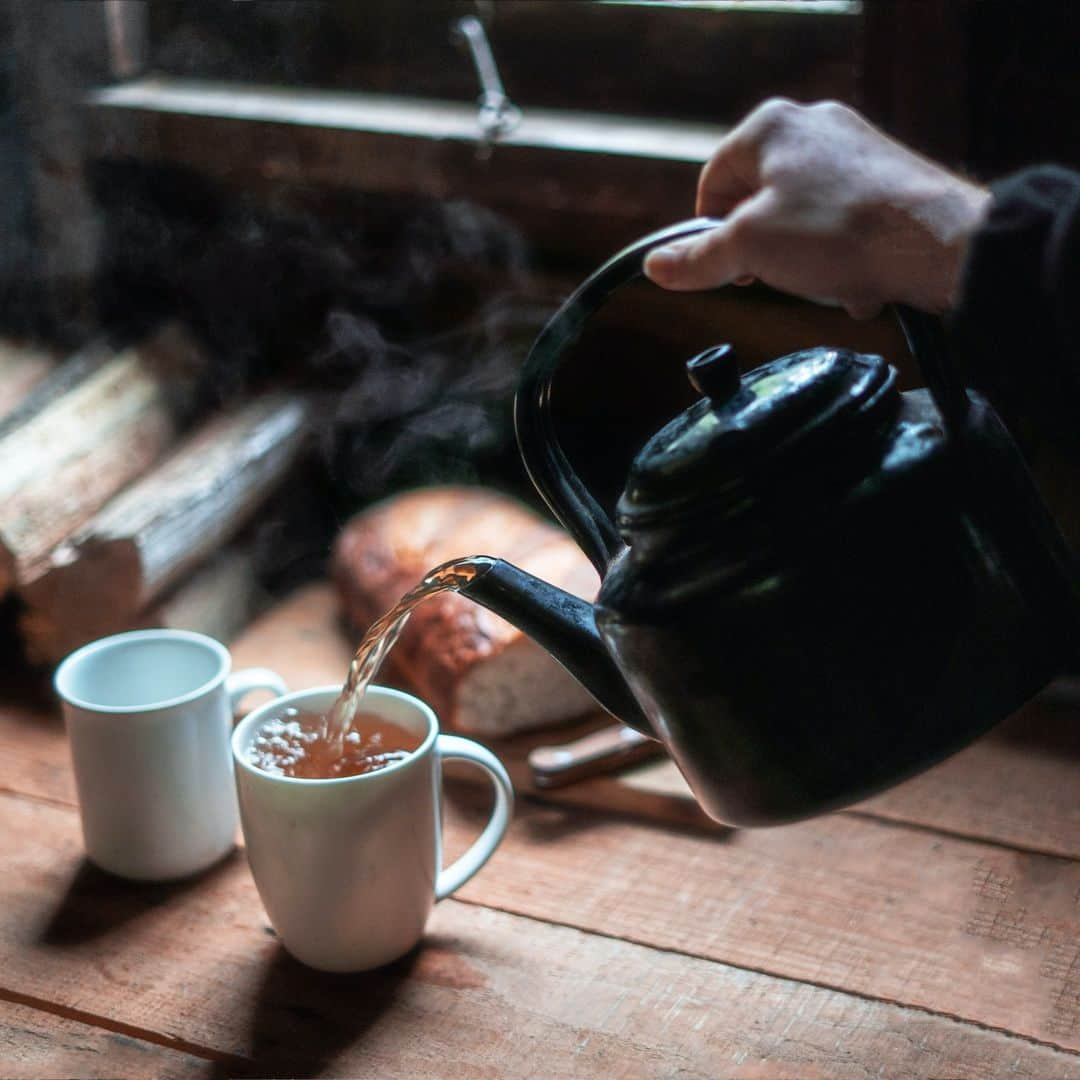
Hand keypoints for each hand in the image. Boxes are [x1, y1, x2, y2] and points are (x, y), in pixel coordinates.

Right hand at [644, 99, 991, 318]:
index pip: (712, 185)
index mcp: (768, 128)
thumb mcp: (748, 250)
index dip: (709, 235)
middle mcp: (811, 126)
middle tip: (779, 276)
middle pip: (757, 203)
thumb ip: (697, 259)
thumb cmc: (838, 231)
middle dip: (764, 251)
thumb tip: (655, 266)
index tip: (724, 270)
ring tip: (826, 278)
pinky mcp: (885, 176)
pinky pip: (841, 223)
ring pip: (800, 218)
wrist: (936, 243)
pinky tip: (855, 277)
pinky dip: (841, 255)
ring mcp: (852, 148)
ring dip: (805, 261)